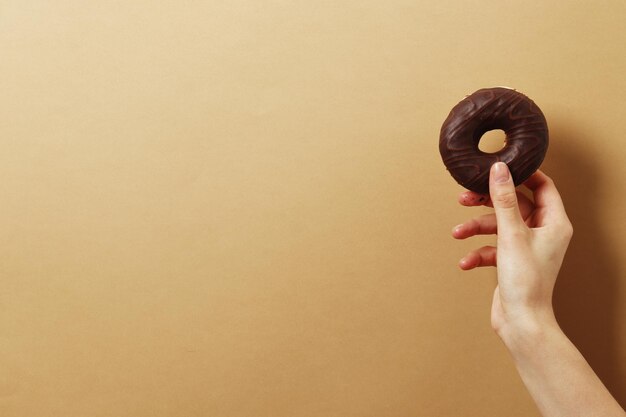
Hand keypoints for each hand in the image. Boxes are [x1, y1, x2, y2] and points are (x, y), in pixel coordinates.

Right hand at [451, 162, 572, 337]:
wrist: (521, 322)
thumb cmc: (526, 281)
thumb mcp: (511, 233)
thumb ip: (503, 199)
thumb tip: (499, 169)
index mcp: (554, 223)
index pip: (543, 186)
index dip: (522, 174)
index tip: (500, 167)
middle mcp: (543, 233)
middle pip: (513, 205)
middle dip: (486, 202)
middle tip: (464, 196)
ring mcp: (527, 247)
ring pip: (498, 226)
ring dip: (475, 229)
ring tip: (457, 233)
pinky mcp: (512, 262)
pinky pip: (492, 248)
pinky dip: (478, 253)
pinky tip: (466, 262)